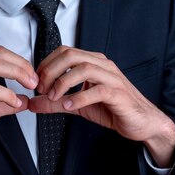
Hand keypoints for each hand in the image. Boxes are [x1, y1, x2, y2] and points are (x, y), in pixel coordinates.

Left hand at [28, 46, 174, 166]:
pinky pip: (98, 90)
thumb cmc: (113, 108)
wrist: (142, 122)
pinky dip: (80, 97)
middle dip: (51, 71)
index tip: (37, 82)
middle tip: (41, 88)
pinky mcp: (119, 93)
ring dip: (63, 83)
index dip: (46, 64)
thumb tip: (32, 102)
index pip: (64, 52)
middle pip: (71, 55)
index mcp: (93, 62)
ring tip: (53, 97)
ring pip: (84, 69)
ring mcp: (112, 77)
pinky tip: (69, 106)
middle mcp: (102, 65)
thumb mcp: (77, 105)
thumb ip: (54, 102)